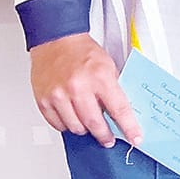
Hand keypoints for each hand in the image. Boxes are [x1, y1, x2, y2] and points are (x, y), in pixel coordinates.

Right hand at [29, 33, 141, 147]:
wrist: (57, 40)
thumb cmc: (82, 52)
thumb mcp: (108, 65)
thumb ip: (114, 89)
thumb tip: (122, 112)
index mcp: (100, 77)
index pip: (119, 109)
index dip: (129, 127)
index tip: (135, 138)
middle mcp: (78, 87)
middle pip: (95, 124)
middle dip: (105, 135)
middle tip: (108, 138)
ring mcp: (59, 95)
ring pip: (76, 128)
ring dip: (84, 129)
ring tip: (88, 120)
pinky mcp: (44, 101)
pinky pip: (58, 125)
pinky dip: (67, 124)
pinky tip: (72, 116)